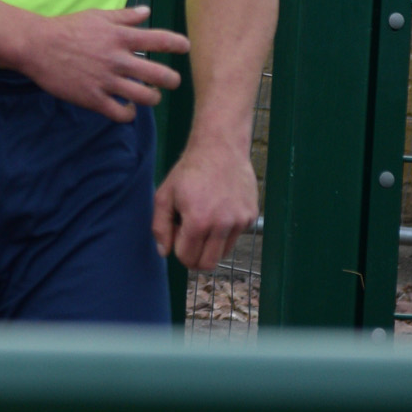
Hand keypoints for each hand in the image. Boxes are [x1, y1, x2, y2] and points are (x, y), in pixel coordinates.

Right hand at [16, 4, 187, 120]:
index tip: (185, 47)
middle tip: (173, 81)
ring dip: (153, 98)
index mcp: (120, 36)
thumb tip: (146, 11)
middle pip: (158, 74)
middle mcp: (117, 59)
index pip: (159, 40)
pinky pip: (120, 113)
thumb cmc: (68, 28)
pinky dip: (129, 114)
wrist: (38, 47)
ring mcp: (106, 81)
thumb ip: (124, 16)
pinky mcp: (93, 99)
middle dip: (172, 79)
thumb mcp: (97, 16)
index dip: (177, 44)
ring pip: (143, 97)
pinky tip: (129, 109)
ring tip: (152, 95)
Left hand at [152, 137, 258, 269]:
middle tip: (190, 239)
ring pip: (223, 253)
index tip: (178, 232)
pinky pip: (236, 237)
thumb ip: (160, 226)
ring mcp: (240, 221)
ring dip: (211, 245)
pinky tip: (220, 209)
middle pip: (208, 264)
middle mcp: (222, 224)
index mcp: (198, 221)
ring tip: (205, 220)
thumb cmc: (189, 170)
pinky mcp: (251, 216)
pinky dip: (226, 231)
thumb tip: (164, 252)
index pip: (187, 258)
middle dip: (195, 257)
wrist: (220, 147)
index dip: (178, 248)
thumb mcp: (164, 194)